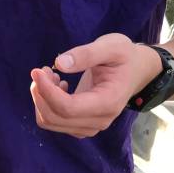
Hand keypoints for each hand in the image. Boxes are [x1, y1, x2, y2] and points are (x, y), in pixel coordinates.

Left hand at [30, 34, 161, 138]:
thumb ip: (87, 53)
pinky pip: (53, 121)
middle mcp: (99, 120)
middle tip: (43, 69)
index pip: (67, 108)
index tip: (37, 71)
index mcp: (108, 102)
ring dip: (42, 98)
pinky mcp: (81, 125)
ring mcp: (89, 126)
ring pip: (50, 121)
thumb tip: (60, 63)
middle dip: (40, 93)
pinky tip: (58, 85)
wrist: (136, 70)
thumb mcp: (111, 46)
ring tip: (51, 75)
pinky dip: (46, 104)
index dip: (47, 91)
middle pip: (54, 117)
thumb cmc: (124, 56)